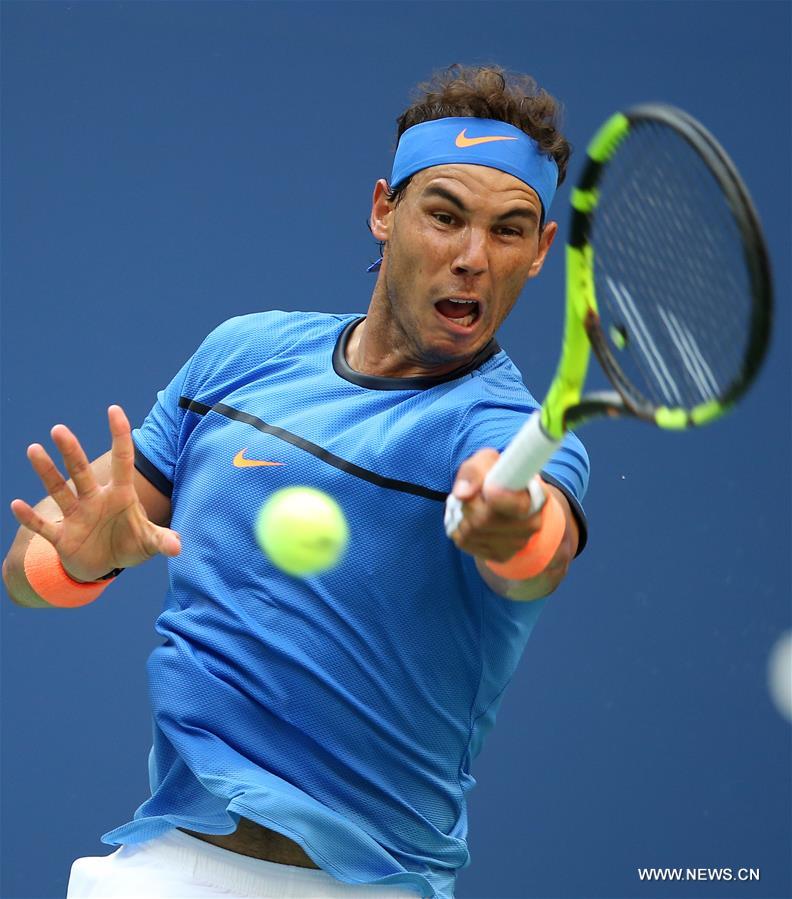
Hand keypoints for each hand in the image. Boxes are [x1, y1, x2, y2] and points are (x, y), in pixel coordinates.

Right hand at [10, 405, 180, 581]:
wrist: (104, 565)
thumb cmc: (130, 544)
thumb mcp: (149, 542)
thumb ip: (162, 540)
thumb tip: (177, 547)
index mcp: (120, 495)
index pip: (122, 460)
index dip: (119, 435)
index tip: (114, 409)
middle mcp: (95, 500)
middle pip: (81, 471)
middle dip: (71, 451)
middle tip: (59, 429)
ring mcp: (76, 516)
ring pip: (59, 490)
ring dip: (47, 472)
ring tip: (34, 449)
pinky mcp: (62, 536)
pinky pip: (43, 526)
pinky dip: (30, 518)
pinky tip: (16, 505)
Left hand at [448, 448, 543, 562]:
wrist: (503, 500)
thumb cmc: (496, 476)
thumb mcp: (487, 462)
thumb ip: (474, 471)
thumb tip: (462, 494)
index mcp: (536, 498)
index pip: (518, 506)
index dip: (500, 498)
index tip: (489, 489)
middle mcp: (531, 525)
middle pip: (483, 520)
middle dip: (468, 504)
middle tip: (471, 494)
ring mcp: (516, 544)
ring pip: (471, 533)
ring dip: (461, 516)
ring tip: (470, 505)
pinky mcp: (500, 556)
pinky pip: (466, 543)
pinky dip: (459, 529)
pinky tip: (468, 520)